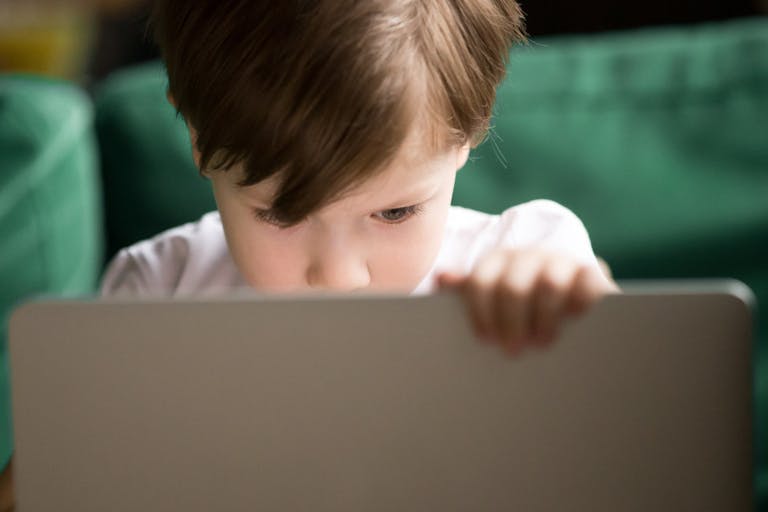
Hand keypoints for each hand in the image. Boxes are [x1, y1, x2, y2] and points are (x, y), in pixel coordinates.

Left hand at [437, 248, 618, 355]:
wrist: (568, 292)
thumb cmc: (520, 302)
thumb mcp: (494, 296)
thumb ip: (469, 290)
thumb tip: (442, 279)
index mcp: (499, 262)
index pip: (480, 282)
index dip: (479, 313)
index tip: (485, 340)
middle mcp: (528, 257)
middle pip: (512, 286)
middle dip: (510, 322)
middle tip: (512, 351)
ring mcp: (561, 262)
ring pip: (549, 285)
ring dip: (544, 318)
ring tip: (542, 344)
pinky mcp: (592, 273)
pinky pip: (588, 283)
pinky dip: (581, 303)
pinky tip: (575, 323)